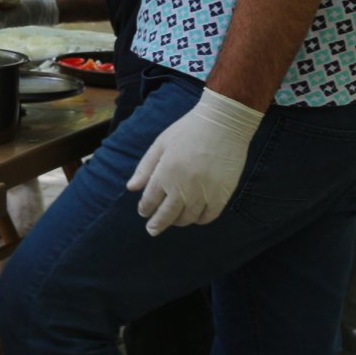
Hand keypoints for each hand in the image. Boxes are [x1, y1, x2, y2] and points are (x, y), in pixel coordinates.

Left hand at [126, 89, 263, 235]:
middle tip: (152, 230)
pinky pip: (209, 216)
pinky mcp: (222, 194)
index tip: (143, 212)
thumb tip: (131, 188)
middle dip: (157, 224)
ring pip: (188, 218)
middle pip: (167, 215)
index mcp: (165, 174)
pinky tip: (195, 216)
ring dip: (178, 221)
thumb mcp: (160, 144)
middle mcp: (183, 187)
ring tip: (174, 220)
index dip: (145, 209)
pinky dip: (200, 219)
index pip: (150, 201)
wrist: (224, 124)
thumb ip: (145, 168)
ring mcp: (204, 192)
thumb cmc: (188, 131)